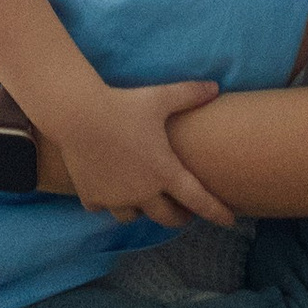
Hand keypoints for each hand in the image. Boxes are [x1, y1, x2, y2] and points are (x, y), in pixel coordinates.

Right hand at [47, 79, 235, 231]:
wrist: (77, 114)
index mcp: (165, 172)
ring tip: (144, 199)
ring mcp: (116, 198)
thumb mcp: (159, 98)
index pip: (199, 200)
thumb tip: (215, 87)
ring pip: (135, 217)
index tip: (230, 221)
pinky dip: (109, 202)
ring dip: (143, 210)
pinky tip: (109, 189)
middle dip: (179, 216)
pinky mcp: (92, 197)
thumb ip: (189, 94)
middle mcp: (143, 192)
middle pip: (168, 218)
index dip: (217, 212)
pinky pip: (104, 208)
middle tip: (183, 210)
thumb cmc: (122, 105)